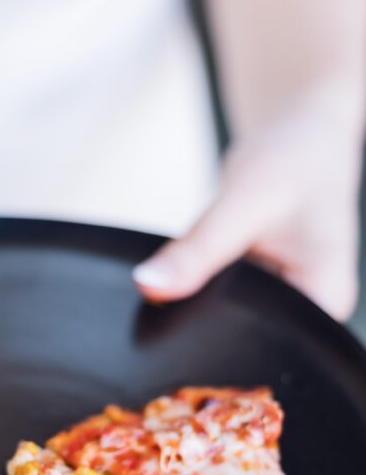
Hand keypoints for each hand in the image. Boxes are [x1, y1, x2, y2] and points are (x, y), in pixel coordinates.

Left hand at [132, 87, 362, 319]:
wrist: (306, 128)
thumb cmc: (296, 156)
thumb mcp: (241, 202)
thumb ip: (198, 250)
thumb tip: (149, 285)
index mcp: (326, 301)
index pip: (266, 346)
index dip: (219, 340)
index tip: (183, 314)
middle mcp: (314, 312)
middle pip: (247, 340)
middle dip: (207, 320)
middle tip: (182, 285)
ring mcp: (290, 303)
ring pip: (233, 323)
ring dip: (204, 304)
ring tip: (195, 272)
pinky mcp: (268, 290)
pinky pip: (227, 302)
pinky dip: (206, 288)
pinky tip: (195, 270)